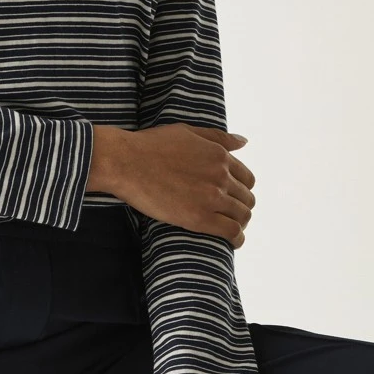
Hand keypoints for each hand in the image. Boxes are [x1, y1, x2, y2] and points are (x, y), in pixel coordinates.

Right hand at [117, 126, 254, 249]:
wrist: (126, 162)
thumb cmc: (151, 145)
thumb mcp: (188, 132)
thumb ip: (217, 137)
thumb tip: (243, 142)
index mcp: (219, 155)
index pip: (246, 178)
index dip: (241, 189)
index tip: (233, 197)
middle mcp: (221, 176)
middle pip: (246, 198)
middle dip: (241, 206)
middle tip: (229, 214)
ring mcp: (212, 197)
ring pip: (242, 216)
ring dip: (240, 223)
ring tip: (231, 228)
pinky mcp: (199, 218)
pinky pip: (231, 232)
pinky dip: (236, 239)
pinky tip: (233, 242)